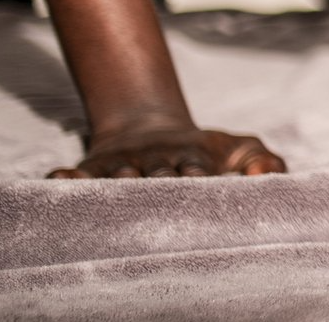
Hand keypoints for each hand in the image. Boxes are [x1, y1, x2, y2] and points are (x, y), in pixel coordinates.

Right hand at [49, 125, 286, 178]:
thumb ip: (264, 159)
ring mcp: (122, 168)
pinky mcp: (91, 172)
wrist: (150, 129)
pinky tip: (62, 181)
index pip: (195, 174)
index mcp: (192, 162)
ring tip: (118, 188)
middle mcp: (155, 165)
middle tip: (160, 198)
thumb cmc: (204, 152)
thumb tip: (266, 175)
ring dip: (117, 183)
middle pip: (155, 177)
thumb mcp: (239, 149)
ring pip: (118, 177)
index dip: (198, 180)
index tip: (203, 185)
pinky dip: (65, 180)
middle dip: (158, 186)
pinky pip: (74, 176)